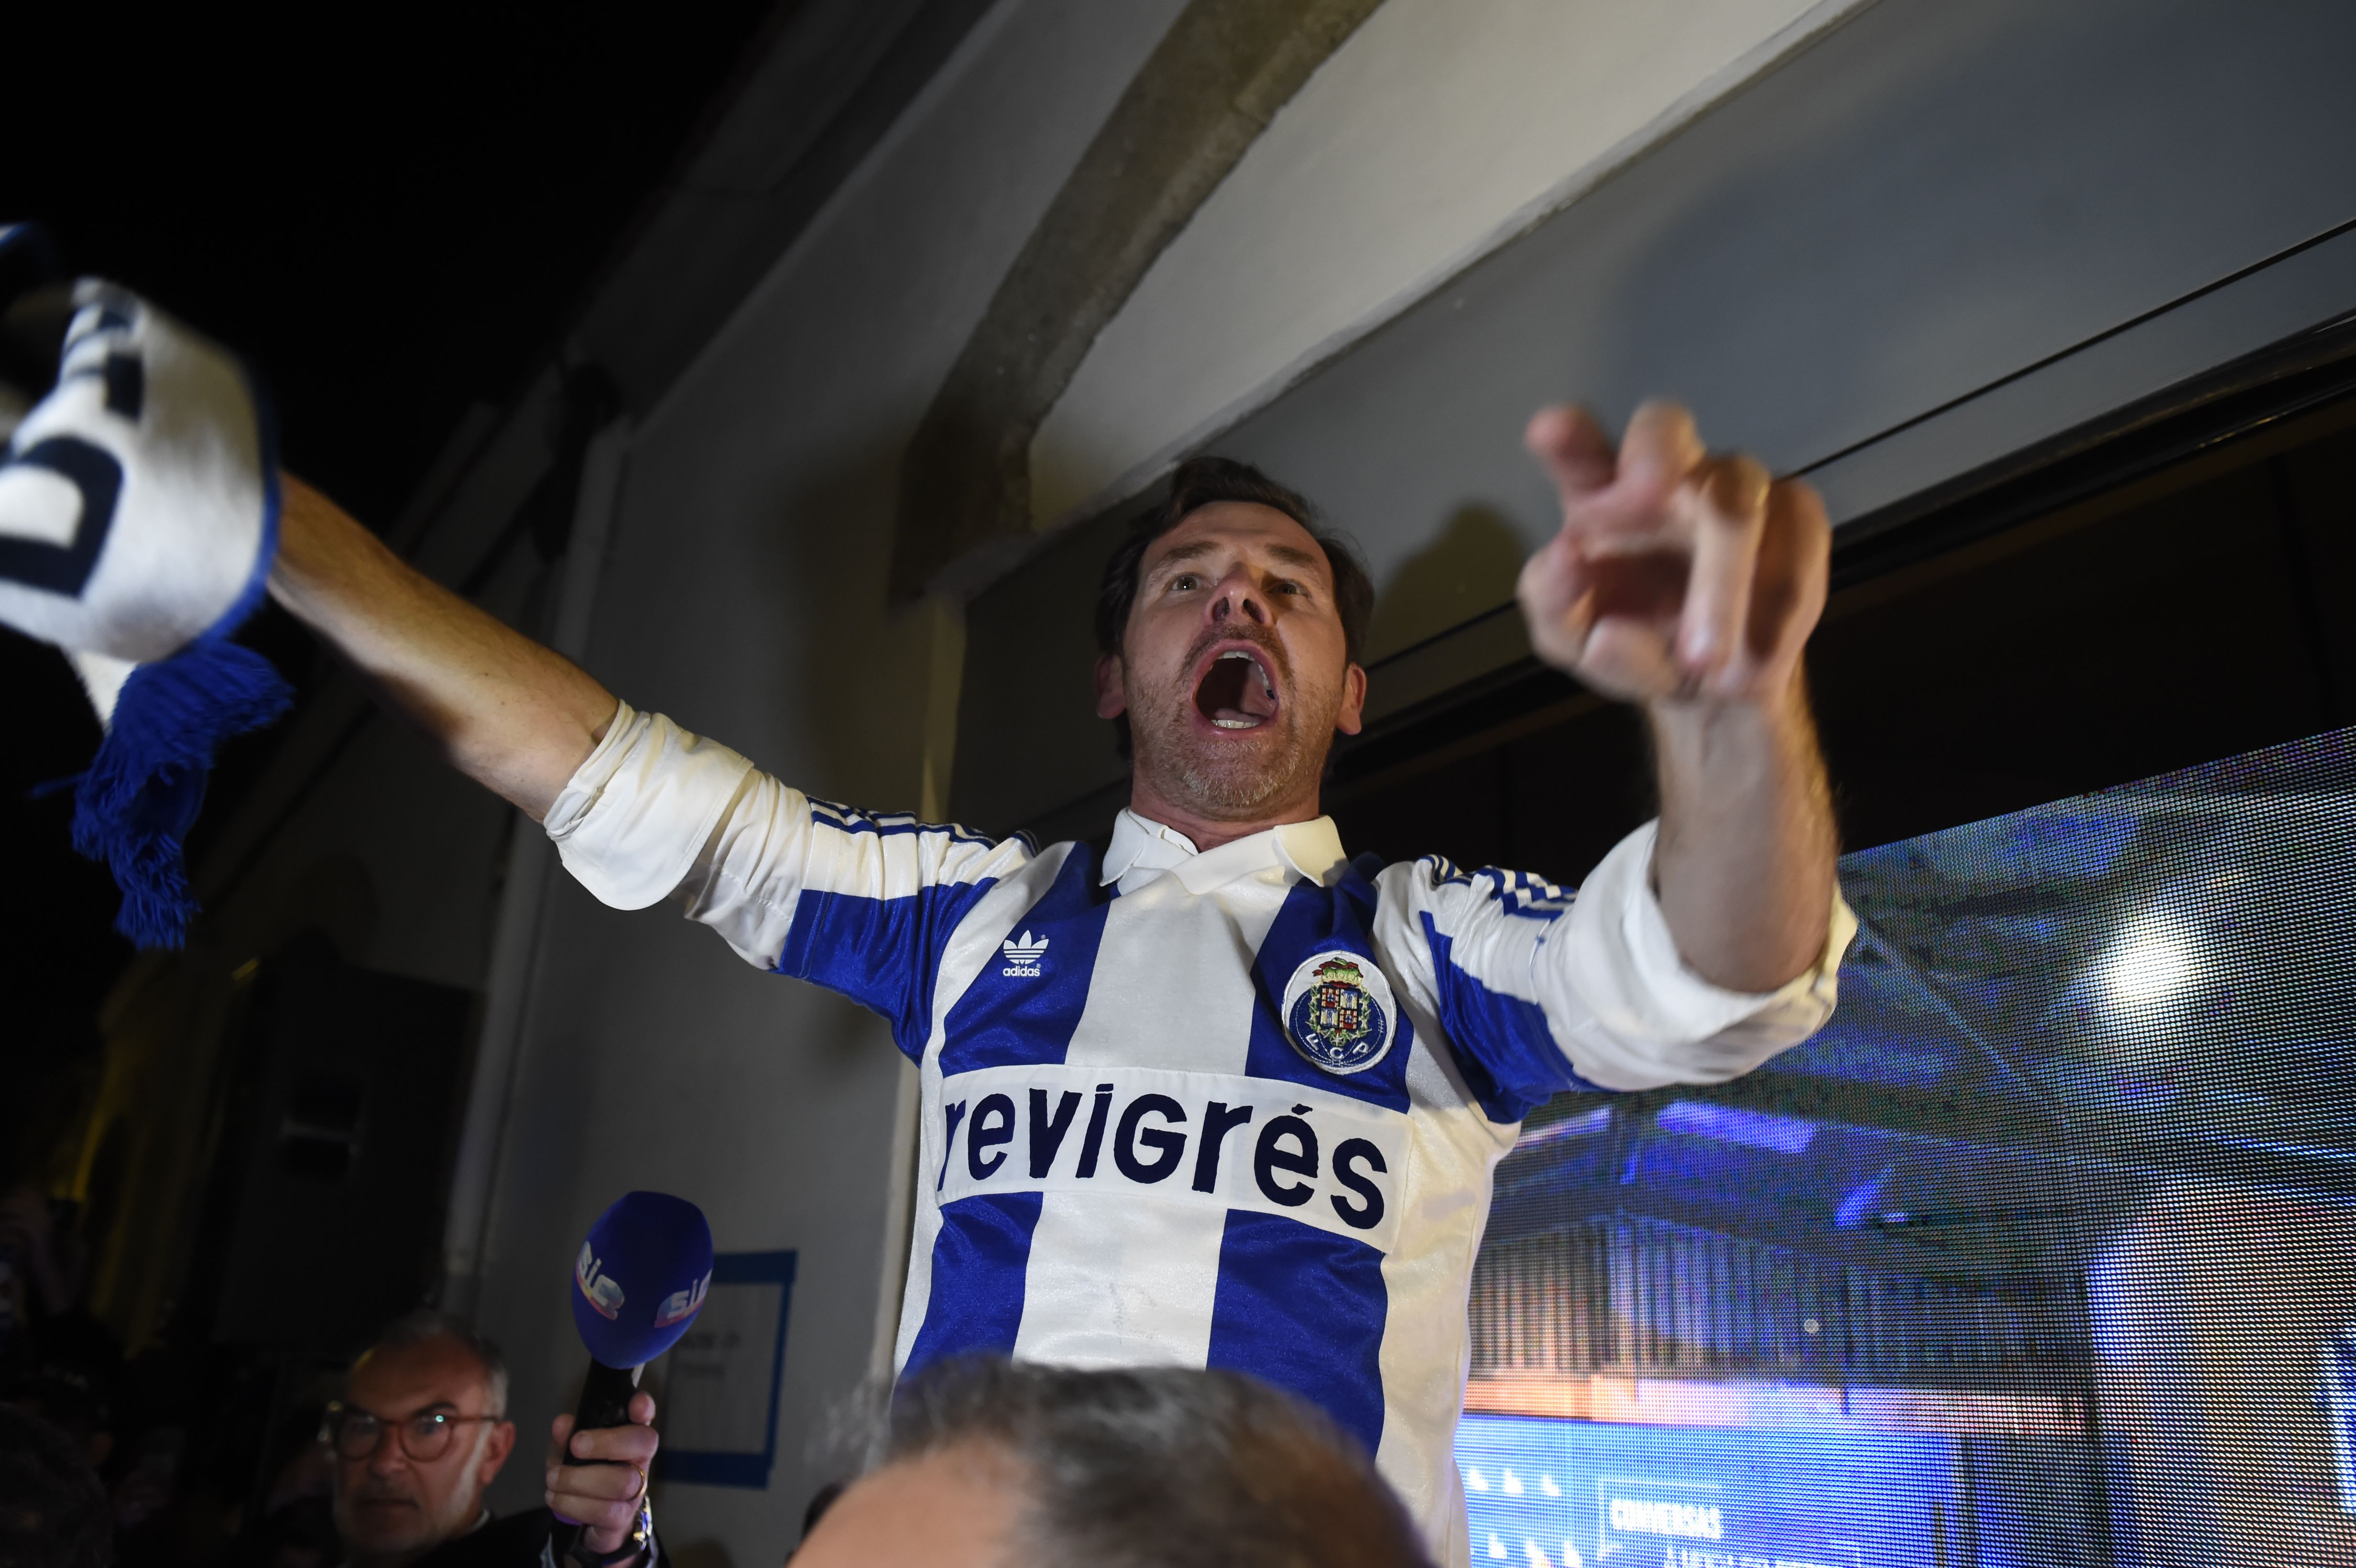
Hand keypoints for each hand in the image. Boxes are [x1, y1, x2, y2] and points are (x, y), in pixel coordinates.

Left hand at [547, 1391, 658, 1561]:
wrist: (587, 1520)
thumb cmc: (582, 1475)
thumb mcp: (567, 1453)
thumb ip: (565, 1438)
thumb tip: (563, 1423)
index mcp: (628, 1436)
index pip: (644, 1416)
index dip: (644, 1408)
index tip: (635, 1405)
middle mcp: (639, 1460)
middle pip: (642, 1444)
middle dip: (607, 1443)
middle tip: (575, 1446)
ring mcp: (636, 1490)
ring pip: (622, 1482)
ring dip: (580, 1480)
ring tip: (553, 1479)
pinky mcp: (623, 1518)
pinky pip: (606, 1511)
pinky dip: (574, 1503)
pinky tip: (555, 1498)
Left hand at [1517, 401, 1828, 707]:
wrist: (1712, 682)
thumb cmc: (1630, 642)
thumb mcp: (1575, 641)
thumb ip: (1556, 605)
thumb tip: (1565, 557)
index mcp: (1598, 498)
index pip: (1580, 453)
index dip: (1567, 437)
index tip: (1550, 431)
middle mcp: (1667, 475)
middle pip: (1664, 429)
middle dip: (1656, 456)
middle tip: (1647, 493)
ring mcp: (1736, 487)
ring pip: (1735, 504)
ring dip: (1721, 585)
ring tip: (1703, 662)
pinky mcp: (1796, 516)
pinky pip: (1796, 548)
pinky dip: (1772, 614)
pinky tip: (1752, 660)